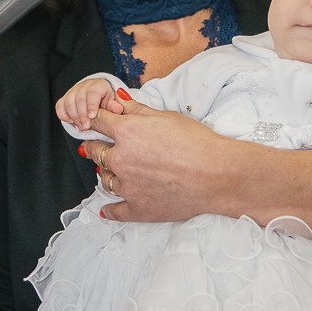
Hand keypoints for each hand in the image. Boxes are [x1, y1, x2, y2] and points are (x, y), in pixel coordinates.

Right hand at [57, 78, 118, 130]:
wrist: (98, 100)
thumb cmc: (107, 103)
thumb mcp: (114, 104)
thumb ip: (114, 106)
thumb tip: (117, 108)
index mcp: (98, 85)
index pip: (93, 92)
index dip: (91, 104)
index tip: (92, 116)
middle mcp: (84, 86)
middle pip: (79, 98)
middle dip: (82, 114)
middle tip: (86, 126)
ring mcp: (73, 91)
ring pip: (68, 102)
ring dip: (74, 116)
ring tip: (82, 127)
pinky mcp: (65, 99)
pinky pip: (60, 106)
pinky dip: (64, 115)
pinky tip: (73, 121)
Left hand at [82, 94, 233, 221]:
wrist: (217, 175)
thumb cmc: (198, 144)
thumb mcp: (166, 116)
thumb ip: (136, 109)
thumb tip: (116, 100)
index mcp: (126, 132)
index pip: (97, 122)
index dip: (95, 120)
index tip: (94, 122)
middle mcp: (121, 159)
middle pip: (94, 151)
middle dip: (95, 146)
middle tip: (99, 146)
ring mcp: (127, 186)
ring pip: (104, 179)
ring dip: (107, 173)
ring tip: (116, 171)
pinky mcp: (137, 208)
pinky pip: (115, 211)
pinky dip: (111, 210)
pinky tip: (108, 209)